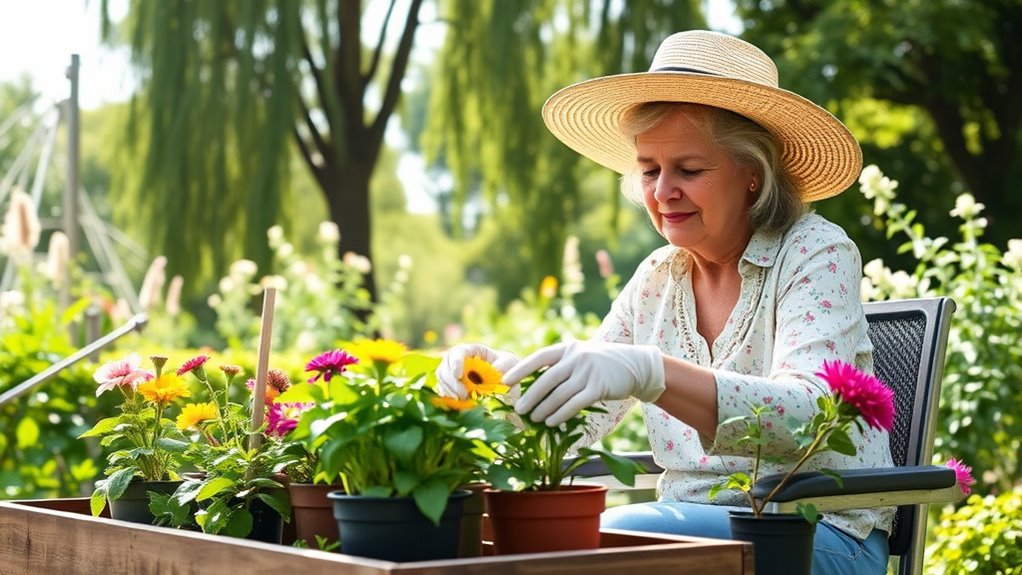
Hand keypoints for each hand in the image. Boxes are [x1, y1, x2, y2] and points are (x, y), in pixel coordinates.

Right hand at [435, 343, 518, 398]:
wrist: (507, 385)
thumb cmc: (508, 369)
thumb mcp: (510, 363)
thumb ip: (505, 365)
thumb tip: (496, 369)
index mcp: (472, 350)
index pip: (458, 352)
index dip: (455, 362)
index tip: (459, 375)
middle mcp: (458, 361)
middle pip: (445, 367)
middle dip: (451, 382)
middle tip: (463, 395)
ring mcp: (453, 375)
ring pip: (441, 380)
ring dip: (449, 391)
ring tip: (462, 401)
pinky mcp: (451, 388)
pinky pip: (443, 392)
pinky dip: (448, 398)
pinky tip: (458, 405)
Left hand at [503, 340, 664, 426]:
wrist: (636, 365)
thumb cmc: (601, 364)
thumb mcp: (581, 356)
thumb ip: (561, 366)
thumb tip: (533, 388)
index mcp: (568, 348)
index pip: (540, 357)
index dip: (521, 369)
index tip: (506, 380)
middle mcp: (577, 357)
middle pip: (547, 379)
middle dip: (531, 396)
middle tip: (518, 409)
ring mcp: (588, 372)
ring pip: (560, 394)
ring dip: (544, 409)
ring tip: (534, 419)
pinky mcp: (599, 387)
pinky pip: (575, 403)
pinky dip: (561, 414)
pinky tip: (551, 422)